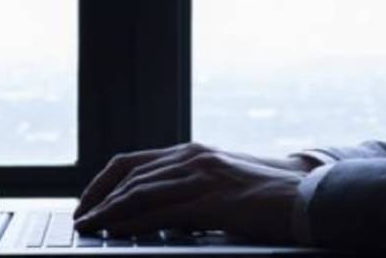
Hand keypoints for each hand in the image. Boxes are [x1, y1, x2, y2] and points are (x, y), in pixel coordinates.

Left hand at [73, 142, 316, 241]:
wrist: (307, 196)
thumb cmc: (266, 197)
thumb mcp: (220, 186)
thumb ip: (189, 193)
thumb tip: (157, 214)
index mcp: (192, 153)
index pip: (133, 162)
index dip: (104, 183)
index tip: (88, 203)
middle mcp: (192, 157)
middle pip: (128, 173)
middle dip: (97, 196)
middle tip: (79, 218)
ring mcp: (202, 176)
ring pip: (140, 190)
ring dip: (108, 210)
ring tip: (89, 227)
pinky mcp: (213, 198)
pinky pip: (163, 210)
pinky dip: (134, 221)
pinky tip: (118, 232)